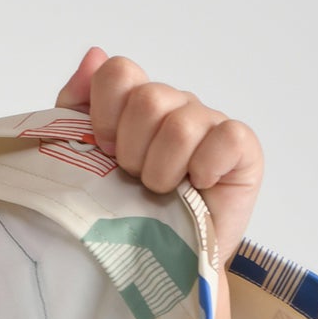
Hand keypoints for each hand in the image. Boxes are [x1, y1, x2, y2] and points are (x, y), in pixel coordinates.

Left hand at [56, 47, 262, 272]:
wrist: (154, 263)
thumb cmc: (118, 212)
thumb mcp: (79, 161)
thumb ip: (75, 109)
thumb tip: (93, 55)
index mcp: (135, 103)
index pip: (118, 73)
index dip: (103, 113)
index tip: (102, 150)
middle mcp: (175, 106)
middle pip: (147, 99)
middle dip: (130, 150)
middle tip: (131, 178)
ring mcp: (210, 124)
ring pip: (180, 124)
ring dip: (160, 170)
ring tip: (159, 191)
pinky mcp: (242, 149)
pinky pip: (223, 139)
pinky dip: (202, 169)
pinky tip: (194, 188)